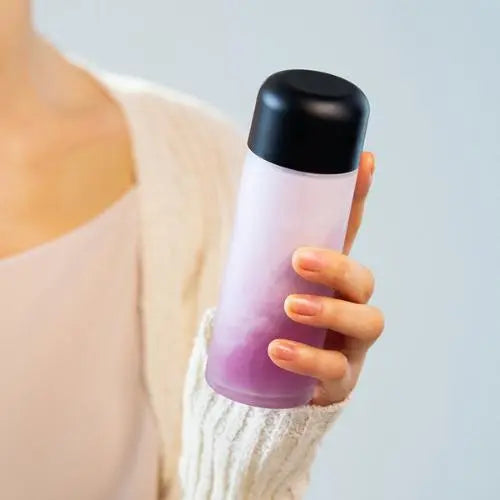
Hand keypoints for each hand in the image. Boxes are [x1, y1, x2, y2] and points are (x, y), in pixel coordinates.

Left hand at [268, 152, 383, 404]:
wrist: (263, 382)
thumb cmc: (265, 325)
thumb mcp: (259, 286)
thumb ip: (256, 255)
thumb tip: (238, 207)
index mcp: (330, 279)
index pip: (350, 234)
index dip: (359, 198)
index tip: (366, 161)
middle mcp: (351, 306)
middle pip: (363, 280)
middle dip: (337, 266)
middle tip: (299, 259)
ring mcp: (351, 344)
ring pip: (367, 322)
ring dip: (330, 311)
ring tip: (290, 307)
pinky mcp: (339, 380)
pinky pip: (334, 370)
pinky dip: (307, 359)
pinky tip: (277, 351)